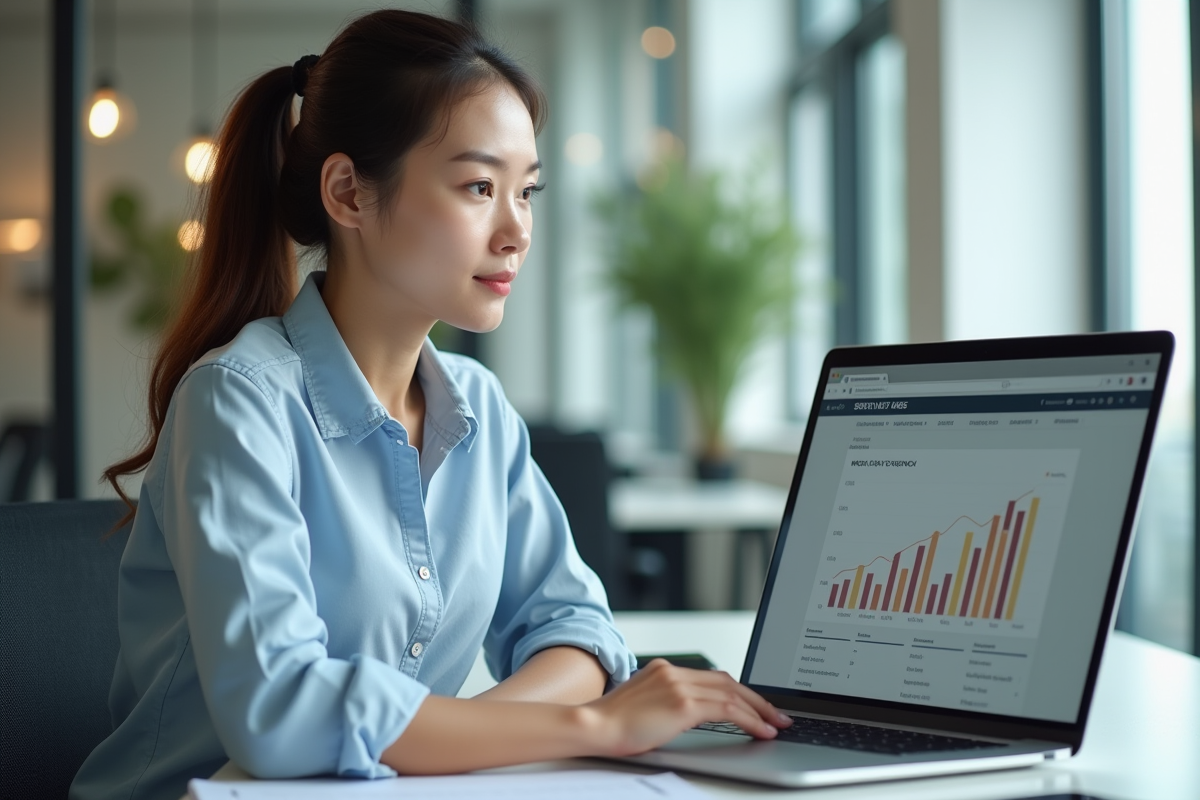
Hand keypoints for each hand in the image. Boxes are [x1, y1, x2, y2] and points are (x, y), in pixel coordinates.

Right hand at [582, 659, 792, 756]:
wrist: (593, 727)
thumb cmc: (612, 724)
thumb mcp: (644, 706)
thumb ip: (669, 703)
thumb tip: (696, 715)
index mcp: (665, 670)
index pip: (713, 677)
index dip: (740, 691)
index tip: (756, 704)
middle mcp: (674, 671)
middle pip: (728, 681)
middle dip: (757, 699)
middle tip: (777, 714)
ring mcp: (678, 685)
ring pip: (732, 694)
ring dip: (759, 710)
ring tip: (775, 724)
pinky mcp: (682, 703)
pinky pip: (726, 710)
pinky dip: (749, 719)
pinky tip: (760, 730)